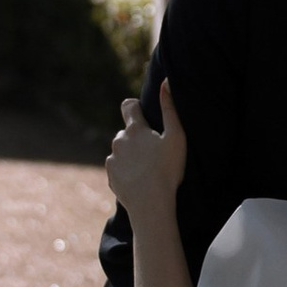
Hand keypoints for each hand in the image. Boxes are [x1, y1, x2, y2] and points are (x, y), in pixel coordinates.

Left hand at [106, 79, 186, 216]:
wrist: (151, 204)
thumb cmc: (167, 170)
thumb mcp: (176, 137)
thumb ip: (170, 108)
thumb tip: (166, 81)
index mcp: (134, 129)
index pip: (128, 106)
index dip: (136, 108)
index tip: (144, 115)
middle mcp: (119, 141)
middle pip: (127, 132)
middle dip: (137, 138)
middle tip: (155, 153)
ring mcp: (112, 159)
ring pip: (122, 151)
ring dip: (131, 155)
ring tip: (148, 170)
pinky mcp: (110, 176)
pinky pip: (118, 168)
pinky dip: (127, 171)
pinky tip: (141, 180)